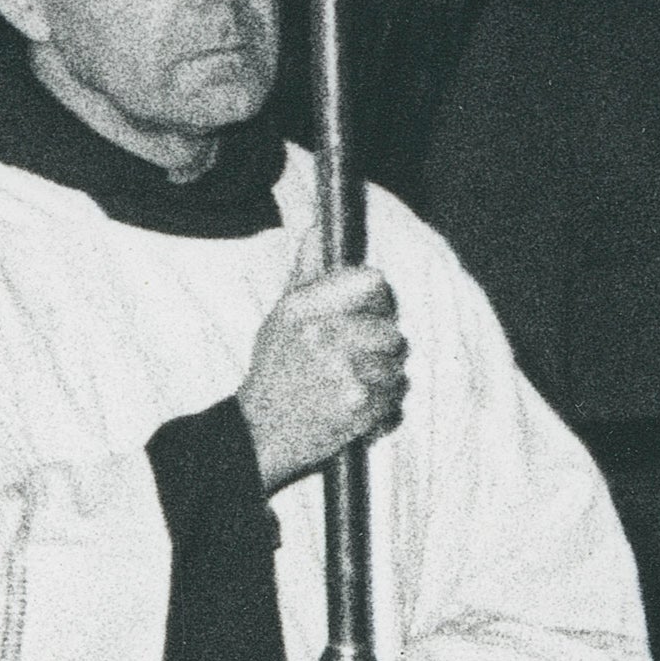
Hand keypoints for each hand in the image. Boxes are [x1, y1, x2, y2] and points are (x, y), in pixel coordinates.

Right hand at [240, 267, 410, 484]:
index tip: (366, 314)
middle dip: (382, 346)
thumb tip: (317, 230)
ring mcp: (345, 372)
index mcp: (304, 307)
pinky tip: (355, 403)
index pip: (373, 282)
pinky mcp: (360, 405)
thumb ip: (306, 273)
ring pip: (398, 366)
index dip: (377, 300)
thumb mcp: (282, 317)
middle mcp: (324, 335)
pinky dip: (383, 403)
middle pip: (393, 329)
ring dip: (384, 376)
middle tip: (355, 359)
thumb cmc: (276, 369)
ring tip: (352, 383)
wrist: (261, 430)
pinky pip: (396, 396)